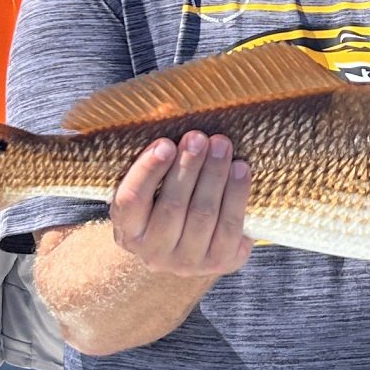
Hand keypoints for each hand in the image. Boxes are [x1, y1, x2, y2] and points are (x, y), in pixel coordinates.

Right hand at [111, 132, 252, 276]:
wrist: (190, 247)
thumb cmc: (166, 203)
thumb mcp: (152, 186)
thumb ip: (156, 154)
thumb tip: (166, 107)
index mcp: (128, 231)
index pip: (131, 201)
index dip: (147, 172)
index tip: (165, 143)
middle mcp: (153, 253)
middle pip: (172, 207)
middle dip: (188, 168)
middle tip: (199, 137)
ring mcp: (188, 262)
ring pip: (203, 215)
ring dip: (215, 176)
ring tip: (222, 145)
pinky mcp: (220, 262)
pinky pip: (231, 226)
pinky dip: (236, 195)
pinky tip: (241, 169)